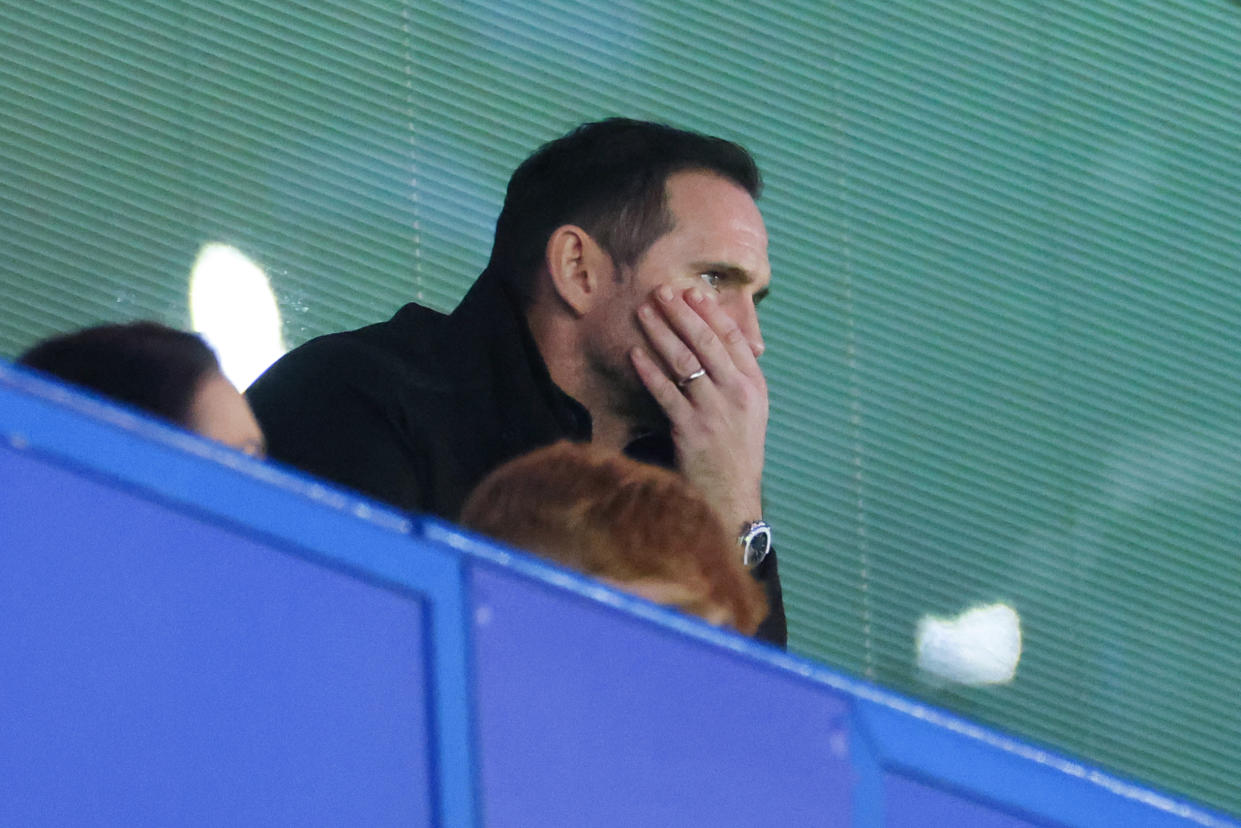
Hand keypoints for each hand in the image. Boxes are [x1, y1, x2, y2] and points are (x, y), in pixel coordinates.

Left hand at [630, 284, 766, 531]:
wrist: (731, 495)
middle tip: (661, 291)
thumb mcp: (749, 410)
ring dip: (661, 333)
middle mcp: (737, 395)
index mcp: (754, 386)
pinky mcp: (690, 430)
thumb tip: (714, 339)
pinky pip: (665, 393)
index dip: (712, 312)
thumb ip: (736, 377)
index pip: (734, 339)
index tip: (692, 292)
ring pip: (684, 362)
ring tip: (643, 312)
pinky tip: (634, 355)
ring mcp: (714, 412)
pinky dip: (648, 371)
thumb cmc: (737, 450)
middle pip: (707, 343)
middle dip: (682, 314)